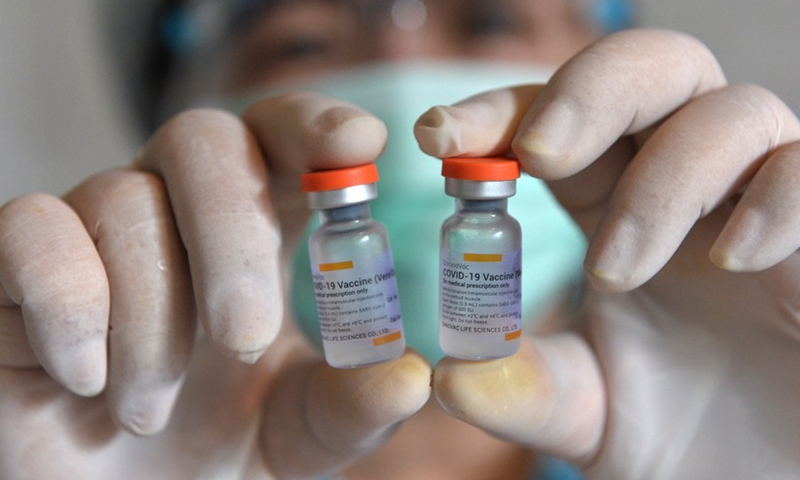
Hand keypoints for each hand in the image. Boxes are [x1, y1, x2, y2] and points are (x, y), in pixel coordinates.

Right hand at [0, 93, 430, 478]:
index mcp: (254, 230)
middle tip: (243, 336)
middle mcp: (174, 213)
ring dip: (151, 319)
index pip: (278, 134)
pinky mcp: (16, 269)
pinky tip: (86, 379)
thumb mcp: (303, 431)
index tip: (358, 146)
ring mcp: (94, 233)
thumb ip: (352, 403)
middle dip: (232, 236)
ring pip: (120, 200)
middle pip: (200, 139)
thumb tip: (410, 377)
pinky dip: (68, 306)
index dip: (314, 124)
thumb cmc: (224, 449)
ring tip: (151, 412)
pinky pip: (30, 233)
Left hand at [416, 28, 799, 478]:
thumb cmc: (678, 430)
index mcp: (611, 203)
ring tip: (616, 272)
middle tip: (539, 155)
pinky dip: (772, 200)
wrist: (759, 473)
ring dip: (663, 183)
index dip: (498, 113)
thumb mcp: (582, 412)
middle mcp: (685, 182)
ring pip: (728, 114)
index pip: (553, 122)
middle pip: (647, 70)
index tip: (438, 136)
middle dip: (587, 94)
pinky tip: (733, 261)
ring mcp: (760, 198)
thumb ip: (521, 388)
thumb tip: (447, 375)